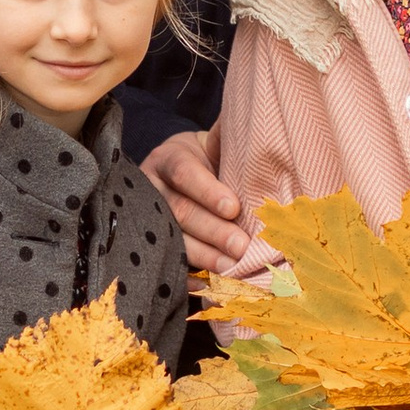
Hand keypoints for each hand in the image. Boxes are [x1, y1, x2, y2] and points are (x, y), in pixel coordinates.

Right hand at [143, 128, 255, 274]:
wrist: (175, 172)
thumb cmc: (204, 157)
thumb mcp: (212, 141)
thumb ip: (228, 135)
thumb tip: (261, 123)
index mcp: (168, 158)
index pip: (184, 173)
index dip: (207, 191)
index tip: (233, 207)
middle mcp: (152, 188)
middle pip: (180, 211)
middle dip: (212, 231)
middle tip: (241, 246)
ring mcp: (148, 219)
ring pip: (173, 238)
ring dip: (203, 256)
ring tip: (231, 267)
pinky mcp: (151, 244)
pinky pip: (166, 262)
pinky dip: (186, 277)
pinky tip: (206, 287)